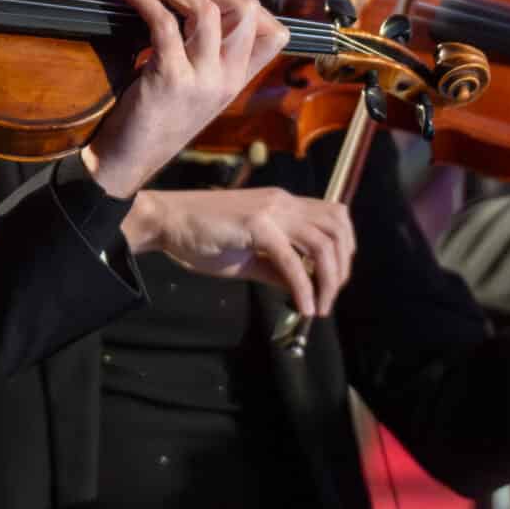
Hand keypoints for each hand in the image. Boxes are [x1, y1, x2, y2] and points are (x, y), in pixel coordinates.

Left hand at [82, 0, 288, 197]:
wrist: (124, 163)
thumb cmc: (151, 119)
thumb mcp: (192, 87)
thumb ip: (203, 53)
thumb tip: (194, 2)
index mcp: (236, 81)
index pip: (276, 33)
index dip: (247, 2)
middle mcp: (227, 80)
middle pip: (248, 10)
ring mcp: (202, 80)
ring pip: (208, 10)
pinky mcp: (170, 79)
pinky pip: (164, 23)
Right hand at [123, 186, 357, 316]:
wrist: (166, 221)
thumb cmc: (200, 237)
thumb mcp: (246, 255)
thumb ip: (276, 267)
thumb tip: (303, 285)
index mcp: (283, 204)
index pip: (334, 217)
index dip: (344, 250)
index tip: (333, 280)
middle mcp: (283, 202)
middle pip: (337, 230)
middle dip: (342, 268)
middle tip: (330, 298)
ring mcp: (272, 211)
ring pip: (323, 244)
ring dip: (329, 280)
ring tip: (320, 306)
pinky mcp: (257, 225)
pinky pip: (292, 261)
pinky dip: (304, 287)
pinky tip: (304, 307)